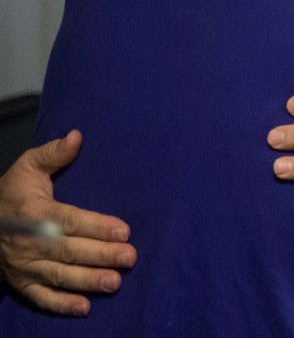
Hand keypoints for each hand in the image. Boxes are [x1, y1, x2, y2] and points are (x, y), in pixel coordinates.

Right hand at [0, 130, 136, 315]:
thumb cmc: (13, 191)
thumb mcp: (28, 166)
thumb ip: (53, 153)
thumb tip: (77, 136)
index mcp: (34, 211)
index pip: (68, 220)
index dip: (96, 226)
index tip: (123, 230)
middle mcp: (28, 242)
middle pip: (69, 250)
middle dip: (101, 255)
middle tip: (129, 258)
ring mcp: (23, 265)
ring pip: (59, 276)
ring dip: (88, 281)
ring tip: (115, 283)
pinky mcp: (21, 283)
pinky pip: (41, 297)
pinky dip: (61, 305)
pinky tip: (85, 308)